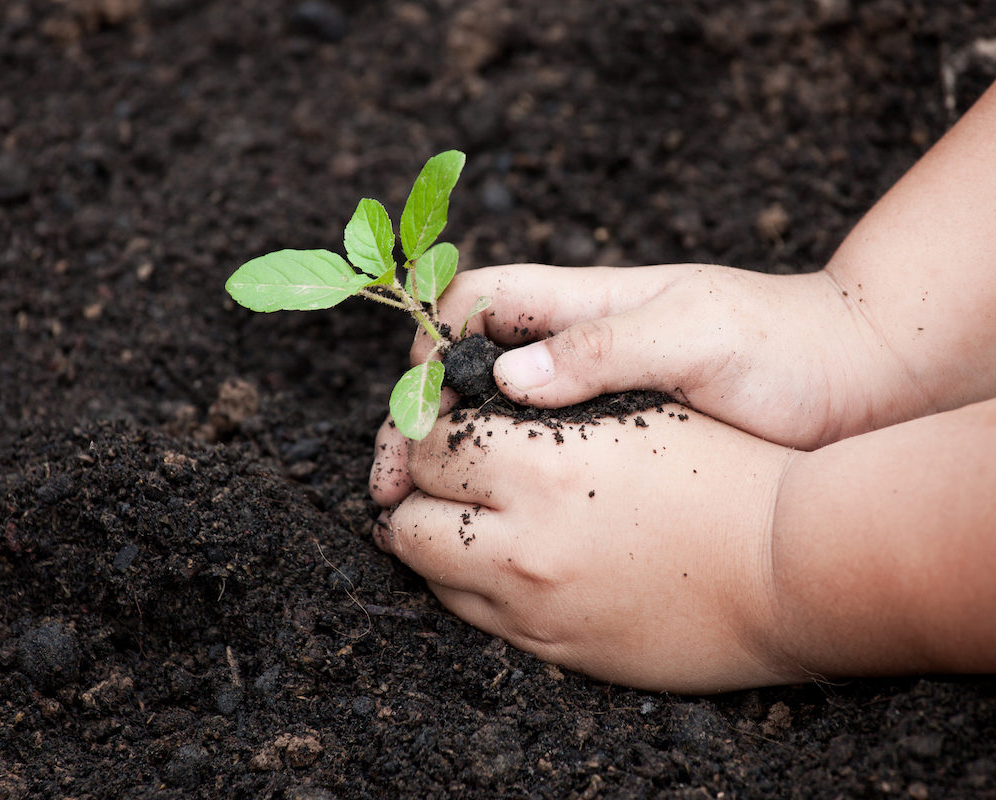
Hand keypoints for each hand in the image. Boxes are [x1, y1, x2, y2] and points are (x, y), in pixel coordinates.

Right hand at [371, 261, 901, 507]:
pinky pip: (531, 456)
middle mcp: (572, 348)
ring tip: (412, 511)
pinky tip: (484, 523)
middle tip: (390, 479)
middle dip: (418, 415)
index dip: (431, 342)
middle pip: (464, 367)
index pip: (475, 302)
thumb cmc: (779, 348)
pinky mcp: (609, 446)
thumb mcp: (694, 334)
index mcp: (581, 304)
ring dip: (446, 456)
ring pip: (489, 417)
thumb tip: (508, 378)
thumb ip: (601, 348)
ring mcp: (587, 398)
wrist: (855, 384)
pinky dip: (495, 484)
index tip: (417, 401)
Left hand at [372, 404, 798, 692]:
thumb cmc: (724, 471)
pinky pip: (469, 614)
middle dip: (414, 487)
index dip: (429, 427)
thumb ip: (548, 393)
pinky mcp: (552, 647)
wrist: (789, 569)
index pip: (428, 444)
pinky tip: (499, 558)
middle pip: (406, 514)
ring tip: (460, 515)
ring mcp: (533, 605)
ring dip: (430, 536)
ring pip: (426, 570)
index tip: (444, 421)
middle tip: (440, 472)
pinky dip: (465, 582)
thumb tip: (480, 386)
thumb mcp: (634, 404)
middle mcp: (523, 541)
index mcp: (541, 464)